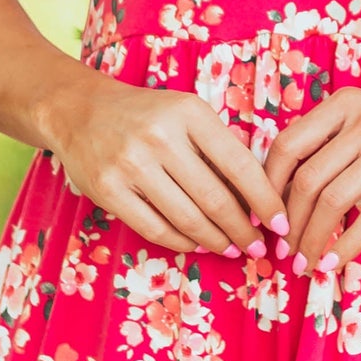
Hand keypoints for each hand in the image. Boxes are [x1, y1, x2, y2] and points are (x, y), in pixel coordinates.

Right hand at [45, 73, 288, 258]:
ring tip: (231, 249)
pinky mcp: (107, 189)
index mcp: (189, 113)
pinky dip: (181, 242)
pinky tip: (196, 244)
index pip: (240, 166)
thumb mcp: (187, 114)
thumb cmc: (147, 115)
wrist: (79, 111)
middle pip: (215, 199)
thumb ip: (220, 147)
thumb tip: (260, 199)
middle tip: (257, 248)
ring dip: (216, 241)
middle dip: (243, 231)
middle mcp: (160, 137)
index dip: (266, 201)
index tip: (281, 224)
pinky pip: (155, 228)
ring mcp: (131, 165)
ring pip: (187, 219)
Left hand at [262, 84, 360, 274]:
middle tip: (282, 250)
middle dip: (286, 223)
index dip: (267, 186)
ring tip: (304, 262)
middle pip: (304, 180)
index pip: (286, 145)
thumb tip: (290, 182)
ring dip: (310, 240)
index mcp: (345, 105)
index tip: (263, 215)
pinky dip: (345, 246)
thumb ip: (335, 137)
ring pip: (331, 201)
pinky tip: (333, 263)